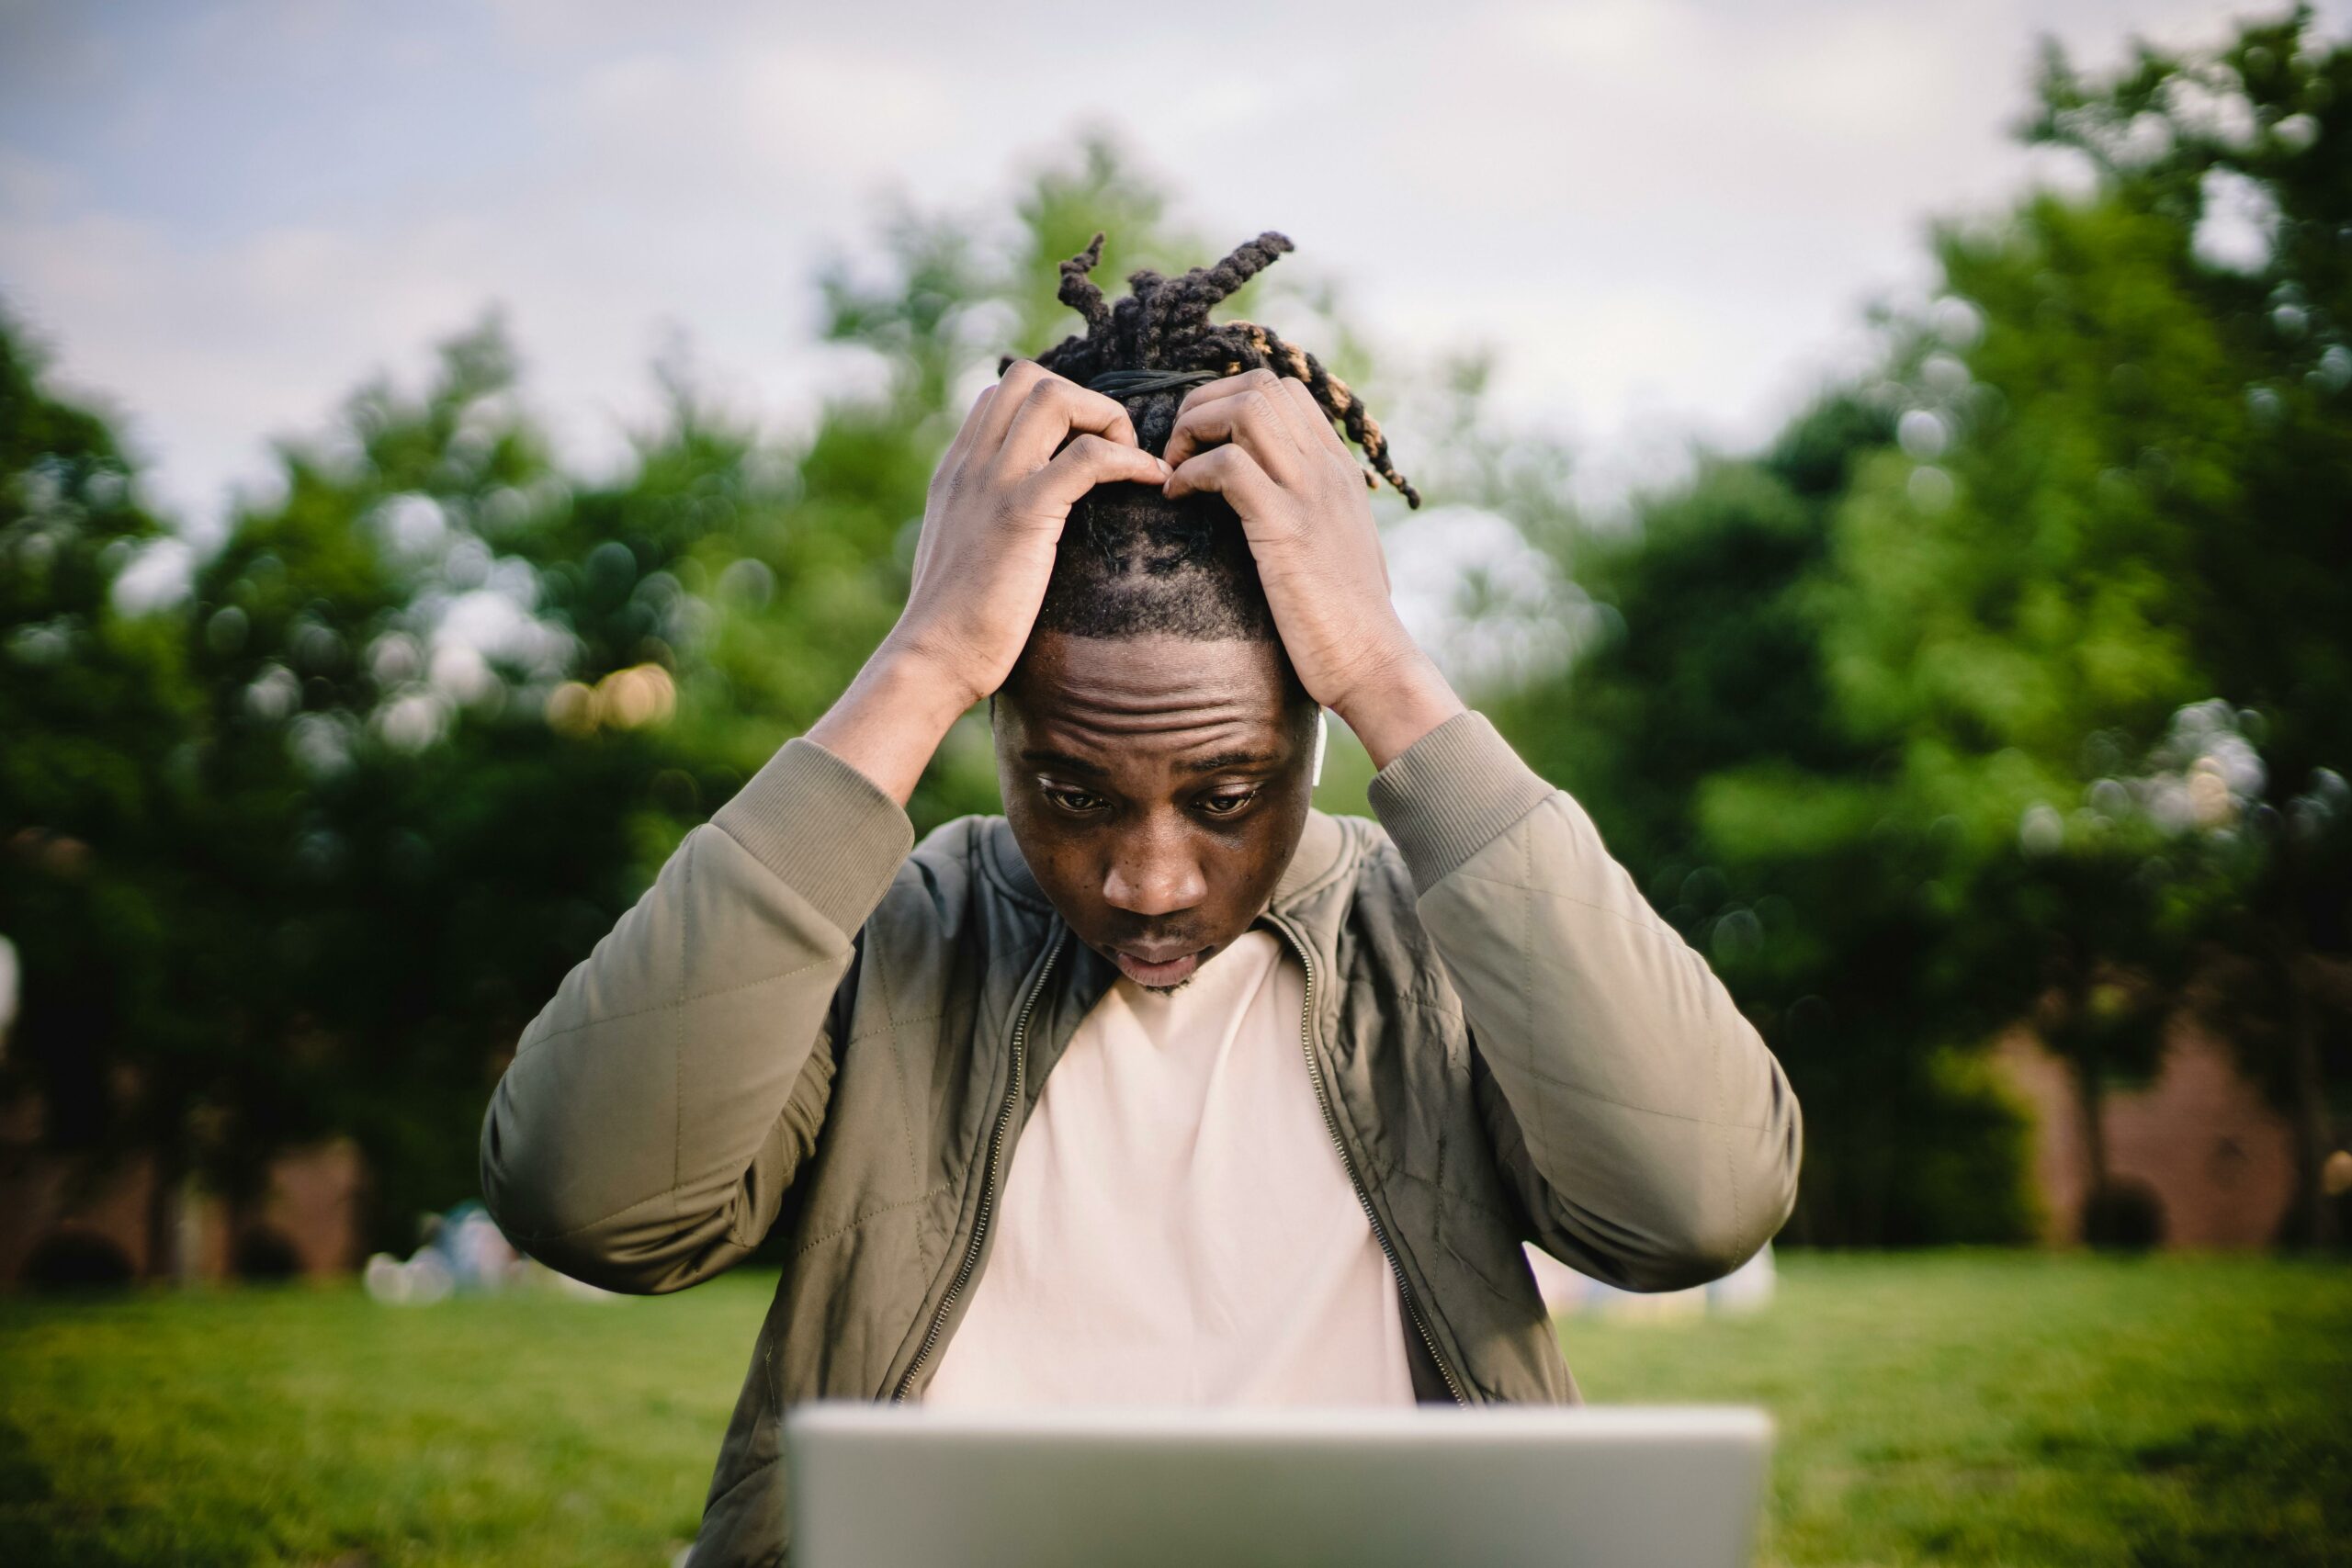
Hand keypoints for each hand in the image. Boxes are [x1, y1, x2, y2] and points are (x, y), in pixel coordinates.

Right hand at [892, 360, 1169, 705]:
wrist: (932, 660)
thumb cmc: (955, 623)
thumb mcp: (963, 551)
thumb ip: (984, 518)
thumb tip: (1023, 521)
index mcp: (956, 469)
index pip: (1002, 394)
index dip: (1055, 406)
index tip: (1086, 450)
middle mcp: (970, 464)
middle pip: (1028, 378)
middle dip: (1083, 400)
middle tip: (1111, 451)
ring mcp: (993, 484)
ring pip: (1055, 397)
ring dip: (1106, 419)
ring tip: (1130, 462)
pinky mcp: (1021, 515)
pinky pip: (1087, 457)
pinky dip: (1129, 460)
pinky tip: (1151, 482)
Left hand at [1161, 369, 1463, 765]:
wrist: (1372, 662)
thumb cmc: (1344, 619)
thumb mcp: (1332, 546)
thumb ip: (1308, 511)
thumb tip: (1267, 504)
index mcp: (1337, 469)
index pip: (1283, 391)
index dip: (1227, 400)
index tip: (1200, 443)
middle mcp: (1327, 469)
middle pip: (1260, 386)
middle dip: (1203, 405)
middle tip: (1178, 452)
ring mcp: (1309, 494)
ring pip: (1246, 409)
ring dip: (1195, 430)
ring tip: (1176, 470)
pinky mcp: (1286, 528)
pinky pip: (1228, 466)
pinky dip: (1191, 472)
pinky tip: (1178, 499)